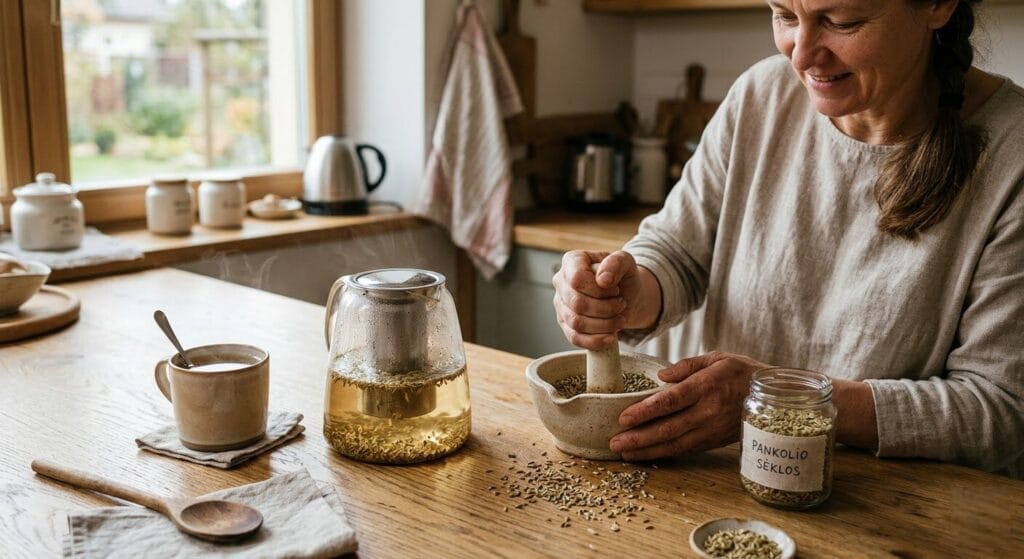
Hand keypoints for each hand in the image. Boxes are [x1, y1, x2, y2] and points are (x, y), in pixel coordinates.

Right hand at [551, 250, 645, 349]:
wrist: (626, 296)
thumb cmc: (623, 276)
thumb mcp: (626, 262)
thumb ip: (616, 263)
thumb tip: (603, 280)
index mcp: (572, 261)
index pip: (577, 279)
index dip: (599, 290)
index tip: (616, 290)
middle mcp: (561, 282)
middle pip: (577, 303)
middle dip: (606, 309)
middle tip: (622, 305)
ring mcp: (560, 305)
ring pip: (576, 323)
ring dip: (604, 325)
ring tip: (620, 319)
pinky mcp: (565, 324)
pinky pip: (574, 338)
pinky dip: (595, 341)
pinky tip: (611, 338)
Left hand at [609, 351, 769, 460]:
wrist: (774, 398)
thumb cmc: (742, 373)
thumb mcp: (717, 358)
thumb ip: (687, 365)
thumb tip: (661, 376)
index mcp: (706, 387)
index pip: (669, 401)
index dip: (645, 411)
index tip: (623, 418)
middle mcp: (708, 412)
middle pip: (668, 428)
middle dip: (638, 438)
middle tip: (614, 443)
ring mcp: (711, 430)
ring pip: (675, 445)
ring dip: (648, 451)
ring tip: (624, 454)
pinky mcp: (714, 441)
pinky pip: (685, 450)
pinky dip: (664, 454)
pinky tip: (647, 455)